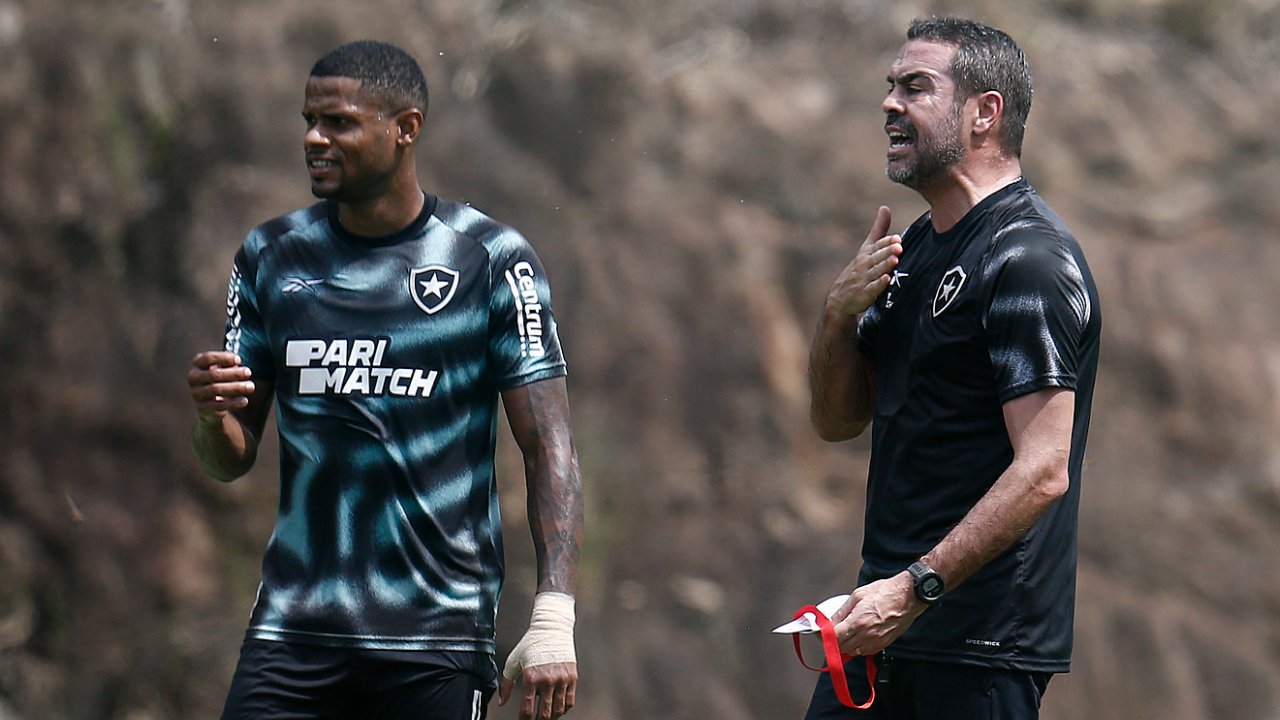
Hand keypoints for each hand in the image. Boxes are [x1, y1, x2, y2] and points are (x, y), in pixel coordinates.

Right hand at [187, 351, 253, 420]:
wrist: (211, 404)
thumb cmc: (220, 379)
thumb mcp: (224, 369)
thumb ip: (229, 364)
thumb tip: (236, 363)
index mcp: (197, 365)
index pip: (208, 358)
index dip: (223, 358)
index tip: (239, 360)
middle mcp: (193, 378)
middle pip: (213, 374)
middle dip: (233, 373)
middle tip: (249, 372)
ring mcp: (196, 393)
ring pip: (216, 389)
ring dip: (235, 387)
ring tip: (251, 386)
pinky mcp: (202, 408)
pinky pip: (218, 405)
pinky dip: (232, 403)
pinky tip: (244, 400)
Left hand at [498, 592, 576, 719]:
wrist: (552, 628)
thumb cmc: (531, 644)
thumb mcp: (513, 661)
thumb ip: (505, 684)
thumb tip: (501, 702)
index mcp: (531, 677)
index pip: (527, 708)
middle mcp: (547, 679)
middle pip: (545, 713)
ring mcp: (561, 679)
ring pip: (558, 710)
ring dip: (551, 717)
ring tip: (546, 717)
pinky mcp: (572, 677)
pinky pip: (569, 701)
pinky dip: (563, 709)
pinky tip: (557, 708)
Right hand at [825, 206, 902, 316]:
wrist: (839, 298)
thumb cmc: (857, 270)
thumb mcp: (866, 248)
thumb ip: (878, 230)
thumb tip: (885, 208)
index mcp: (865, 254)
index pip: (876, 246)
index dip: (886, 242)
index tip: (897, 238)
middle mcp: (864, 265)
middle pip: (876, 257)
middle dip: (887, 251)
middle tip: (898, 246)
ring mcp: (863, 280)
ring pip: (875, 271)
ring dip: (885, 265)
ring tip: (895, 259)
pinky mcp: (864, 294)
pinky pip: (872, 288)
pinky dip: (879, 284)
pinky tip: (886, 279)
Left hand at [830, 572, 926, 656]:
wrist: (908, 597)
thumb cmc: (885, 592)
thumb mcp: (858, 595)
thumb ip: (842, 611)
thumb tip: (830, 621)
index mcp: (858, 621)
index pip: (834, 637)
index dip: (823, 636)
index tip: (819, 632)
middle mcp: (866, 635)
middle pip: (841, 648)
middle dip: (832, 642)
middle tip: (829, 633)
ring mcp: (876, 641)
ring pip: (853, 652)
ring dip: (845, 646)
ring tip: (844, 634)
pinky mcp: (884, 644)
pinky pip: (865, 651)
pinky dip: (858, 647)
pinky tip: (858, 636)